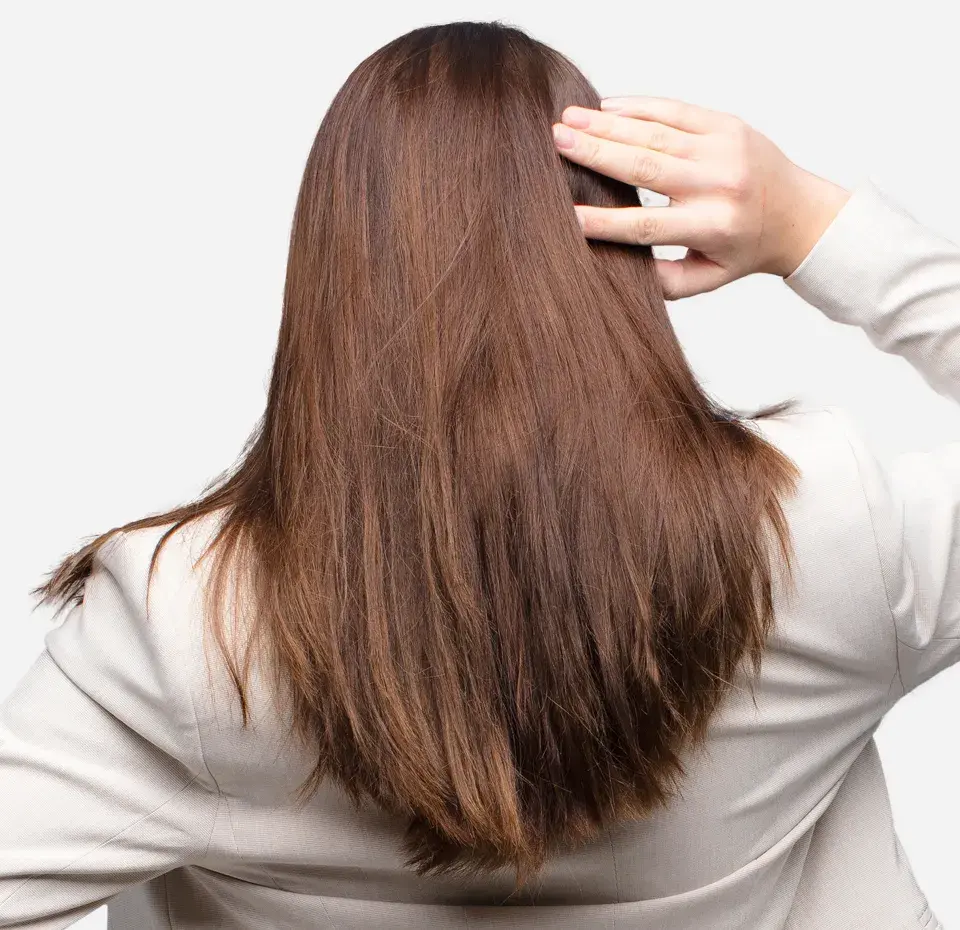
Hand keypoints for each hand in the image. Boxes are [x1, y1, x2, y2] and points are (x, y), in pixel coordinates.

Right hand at [552, 97, 850, 298]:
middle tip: (556, 140)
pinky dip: (638, 108)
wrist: (798, 214)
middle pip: (645, 167)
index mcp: (712, 227)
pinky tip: (605, 107)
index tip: (567, 214)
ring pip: (655, 133)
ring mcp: (725, 148)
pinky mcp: (727, 125)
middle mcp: (719, 184)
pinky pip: (675, 111)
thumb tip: (612, 267)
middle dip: (597, 153)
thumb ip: (662, 281)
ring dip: (608, 124)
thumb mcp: (705, 279)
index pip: (646, 225)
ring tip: (569, 119)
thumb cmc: (742, 250)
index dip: (604, 221)